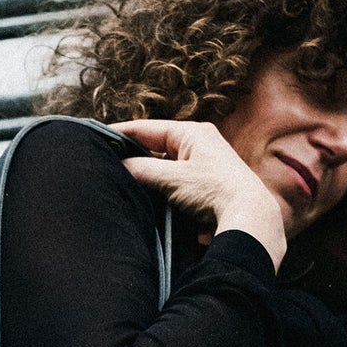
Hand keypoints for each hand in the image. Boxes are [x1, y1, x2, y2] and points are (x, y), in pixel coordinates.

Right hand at [110, 119, 287, 270]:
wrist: (249, 218)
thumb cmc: (214, 191)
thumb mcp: (171, 178)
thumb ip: (141, 170)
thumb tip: (119, 166)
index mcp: (192, 132)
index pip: (146, 129)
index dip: (120, 134)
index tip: (97, 138)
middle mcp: (198, 144)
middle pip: (154, 147)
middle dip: (132, 156)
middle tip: (106, 163)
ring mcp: (202, 165)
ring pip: (163, 166)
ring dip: (145, 174)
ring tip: (121, 180)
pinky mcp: (205, 186)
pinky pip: (173, 181)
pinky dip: (159, 187)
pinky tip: (145, 195)